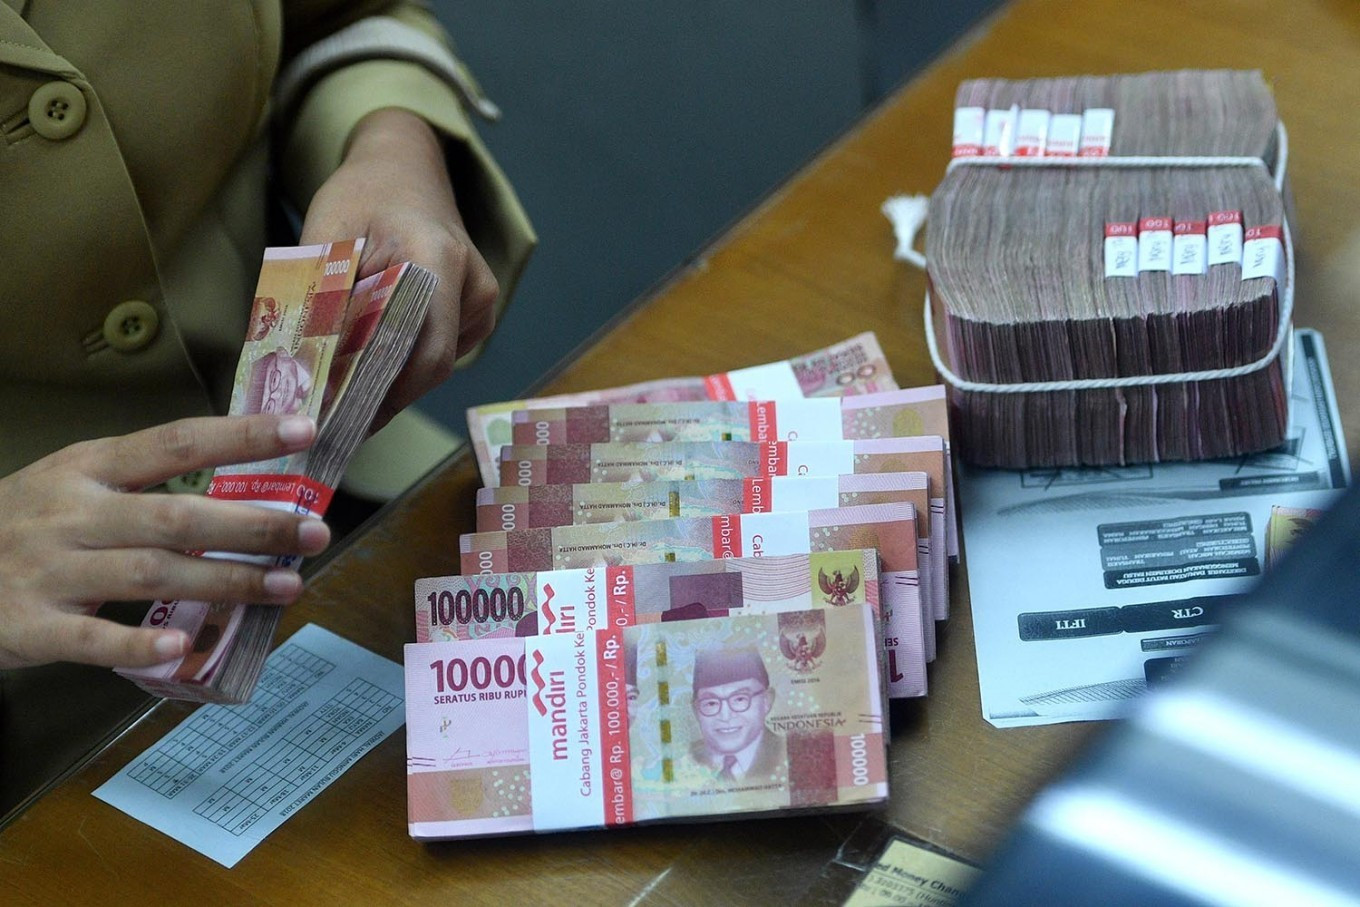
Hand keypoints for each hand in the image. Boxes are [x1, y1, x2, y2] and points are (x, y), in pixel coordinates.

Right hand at [0, 415, 330, 669]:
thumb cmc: (24, 522)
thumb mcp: (75, 483)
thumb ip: (146, 483)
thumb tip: (248, 486)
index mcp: (89, 469)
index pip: (176, 441)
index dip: (240, 435)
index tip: (304, 429)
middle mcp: (74, 514)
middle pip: (176, 515)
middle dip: (252, 524)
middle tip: (316, 532)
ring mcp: (51, 571)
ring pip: (150, 575)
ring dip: (224, 582)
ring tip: (286, 586)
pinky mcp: (30, 626)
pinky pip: (90, 639)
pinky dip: (134, 647)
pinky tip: (180, 650)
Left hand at [300, 107, 499, 430]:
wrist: (404, 169)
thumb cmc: (362, 195)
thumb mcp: (327, 235)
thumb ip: (320, 298)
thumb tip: (302, 369)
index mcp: (437, 260)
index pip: (424, 355)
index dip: (384, 398)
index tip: (340, 420)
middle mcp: (471, 285)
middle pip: (429, 368)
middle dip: (380, 395)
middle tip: (331, 419)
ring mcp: (480, 300)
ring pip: (433, 365)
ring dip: (390, 379)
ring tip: (341, 391)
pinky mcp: (477, 310)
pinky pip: (438, 352)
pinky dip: (403, 363)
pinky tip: (368, 362)